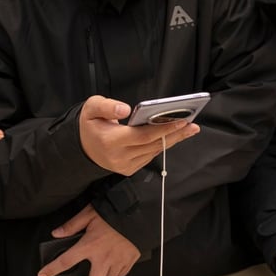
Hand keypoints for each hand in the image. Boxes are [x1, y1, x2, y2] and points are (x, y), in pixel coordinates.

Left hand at [38, 204, 140, 275]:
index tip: (43, 275)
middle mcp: (104, 257)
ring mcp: (118, 260)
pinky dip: (115, 272)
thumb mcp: (89, 213)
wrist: (140, 212)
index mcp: (90, 245)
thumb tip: (57, 233)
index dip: (52, 270)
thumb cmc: (114, 212)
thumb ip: (72, 225)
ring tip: (99, 268)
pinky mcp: (130, 260)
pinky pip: (121, 274)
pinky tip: (113, 264)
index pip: (66, 261)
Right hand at [78, 95, 199, 175]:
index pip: (142, 136)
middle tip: (193, 125)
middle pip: (153, 145)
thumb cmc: (90, 124)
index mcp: (110, 141)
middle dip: (175, 134)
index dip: (163, 129)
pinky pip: (150, 156)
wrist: (82, 147)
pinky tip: (173, 136)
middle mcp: (118, 157)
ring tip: (188, 128)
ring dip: (172, 140)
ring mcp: (124, 166)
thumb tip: (125, 109)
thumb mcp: (91, 108)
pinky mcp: (129, 169)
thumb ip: (107, 106)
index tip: (181, 120)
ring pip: (154, 151)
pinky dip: (162, 145)